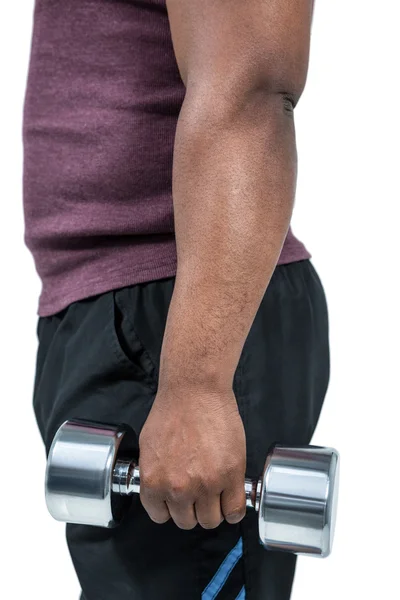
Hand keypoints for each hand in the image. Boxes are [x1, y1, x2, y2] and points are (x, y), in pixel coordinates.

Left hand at [138, 385, 245, 529]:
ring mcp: (207, 484)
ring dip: (213, 509)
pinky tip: (231, 497)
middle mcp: (179, 488)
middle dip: (192, 508)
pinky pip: (234, 511)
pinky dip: (234, 510)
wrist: (195, 390)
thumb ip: (155, 475)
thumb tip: (161, 491)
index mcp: (154, 481)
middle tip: (198, 492)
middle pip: (187, 521)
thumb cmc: (173, 410)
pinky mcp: (231, 475)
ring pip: (211, 520)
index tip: (178, 500)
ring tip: (215, 491)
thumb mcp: (150, 447)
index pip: (160, 516)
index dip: (170, 506)